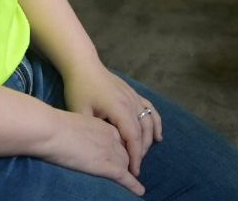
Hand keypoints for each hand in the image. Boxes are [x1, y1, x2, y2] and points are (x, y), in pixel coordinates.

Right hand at [40, 109, 144, 195]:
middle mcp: (113, 138)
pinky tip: (140, 191)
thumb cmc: (55, 127)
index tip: (117, 156)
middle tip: (128, 170)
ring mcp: (112, 152)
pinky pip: (125, 178)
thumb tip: (75, 140)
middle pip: (126, 152)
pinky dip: (133, 185)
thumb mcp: (74, 125)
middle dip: (127, 161)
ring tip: (133, 182)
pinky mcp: (108, 166)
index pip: (119, 140)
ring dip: (129, 173)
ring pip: (126, 164)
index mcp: (104, 127)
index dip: (120, 149)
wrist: (52, 131)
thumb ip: (81, 133)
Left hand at [63, 63, 162, 179]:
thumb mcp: (80, 112)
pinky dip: (156, 124)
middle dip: (141, 152)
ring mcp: (135, 97)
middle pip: (143, 131)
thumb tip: (103, 149)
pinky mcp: (134, 94)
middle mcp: (131, 102)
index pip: (132, 136)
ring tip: (142, 156)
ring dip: (148, 140)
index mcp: (119, 108)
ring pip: (149, 122)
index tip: (132, 171)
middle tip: (133, 168)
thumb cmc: (79, 89)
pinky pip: (151, 110)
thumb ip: (93, 130)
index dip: (134, 155)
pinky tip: (158, 137)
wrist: (84, 66)